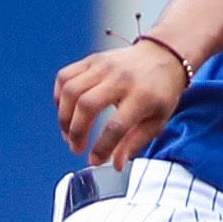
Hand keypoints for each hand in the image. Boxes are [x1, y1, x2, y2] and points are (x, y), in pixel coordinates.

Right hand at [54, 39, 189, 167]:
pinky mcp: (91, 60)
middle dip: (76, 132)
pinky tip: (66, 111)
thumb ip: (135, 143)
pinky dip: (59, 97)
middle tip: (76, 147)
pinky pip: (65, 77)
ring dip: (64, 117)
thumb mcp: (157, 121)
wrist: (162, 56)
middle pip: (86, 105)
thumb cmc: (160, 93)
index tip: (94, 160)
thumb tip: (115, 165)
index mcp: (142, 96)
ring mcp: (103, 66)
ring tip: (69, 134)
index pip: (115, 126)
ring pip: (71, 90)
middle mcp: (120, 78)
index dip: (101, 147)